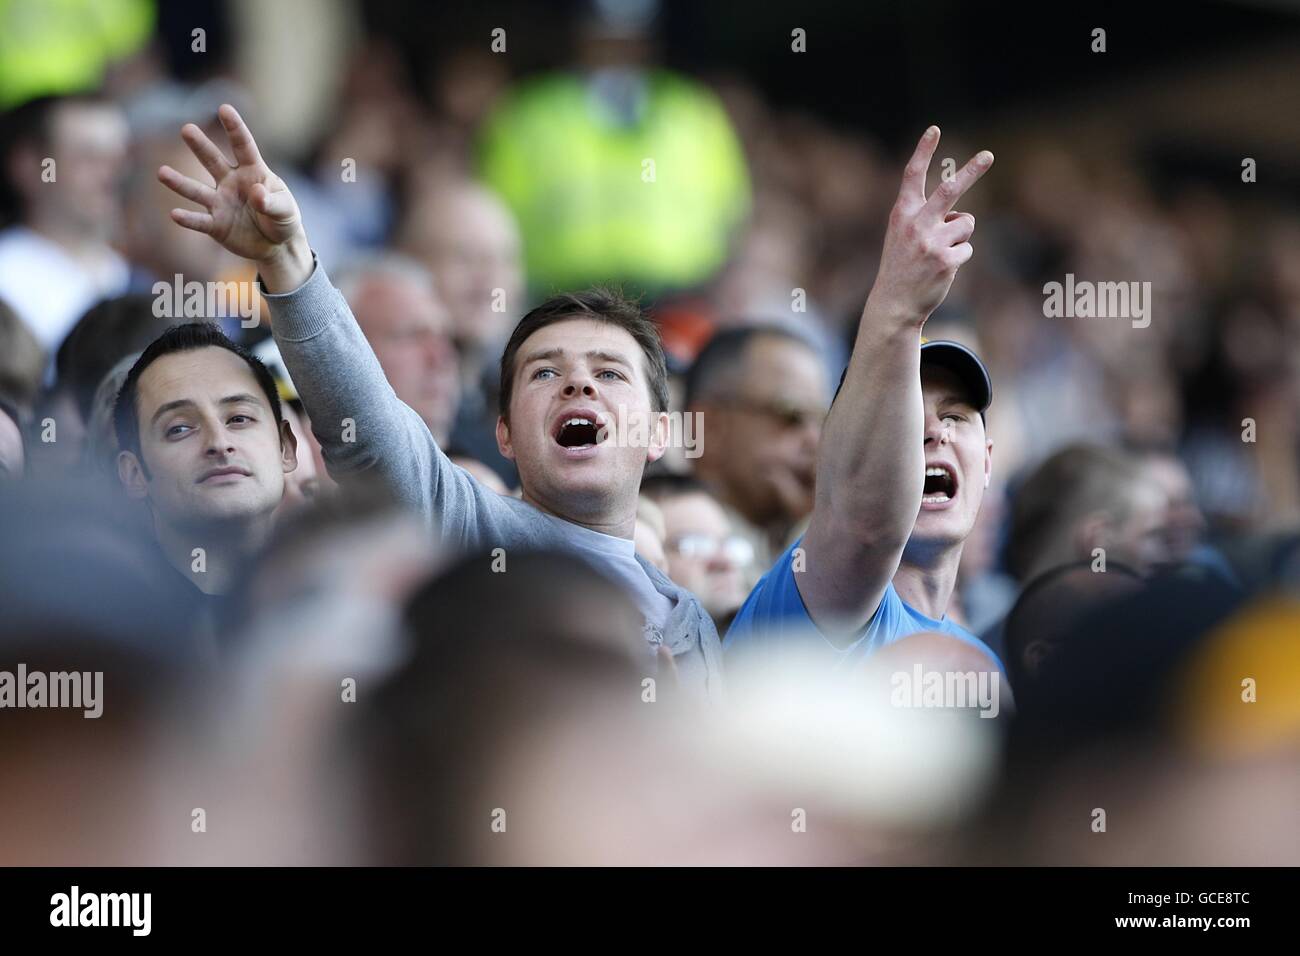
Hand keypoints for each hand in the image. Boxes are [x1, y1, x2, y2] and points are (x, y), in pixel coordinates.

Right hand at [158, 104, 311, 291]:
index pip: (243, 146)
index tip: (224, 108)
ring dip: (180, 183)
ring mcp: (221, 203)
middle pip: (213, 161)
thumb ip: (272, 202)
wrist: (276, 245)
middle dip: (200, 146)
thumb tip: (256, 193)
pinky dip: (188, 219)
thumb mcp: (285, 210)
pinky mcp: (216, 225)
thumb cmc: (282, 219)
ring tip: (162, 173)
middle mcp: (231, 182)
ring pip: (197, 191)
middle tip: (186, 128)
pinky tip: (175, 214)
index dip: (234, 128)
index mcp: (253, 172)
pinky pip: (200, 221)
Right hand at [866, 126, 992, 325]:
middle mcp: (916, 225)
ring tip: (940, 253)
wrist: (894, 303)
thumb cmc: (901, 266)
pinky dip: (959, 258)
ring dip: (960, 236)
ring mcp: (931, 243)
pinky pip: (967, 249)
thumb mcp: (902, 236)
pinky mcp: (946, 261)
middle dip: (971, 171)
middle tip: (988, 155)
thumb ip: (927, 218)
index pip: (913, 176)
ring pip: (966, 224)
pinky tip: (942, 269)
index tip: (935, 129)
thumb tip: (965, 216)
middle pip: (949, 190)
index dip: (923, 151)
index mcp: (902, 214)